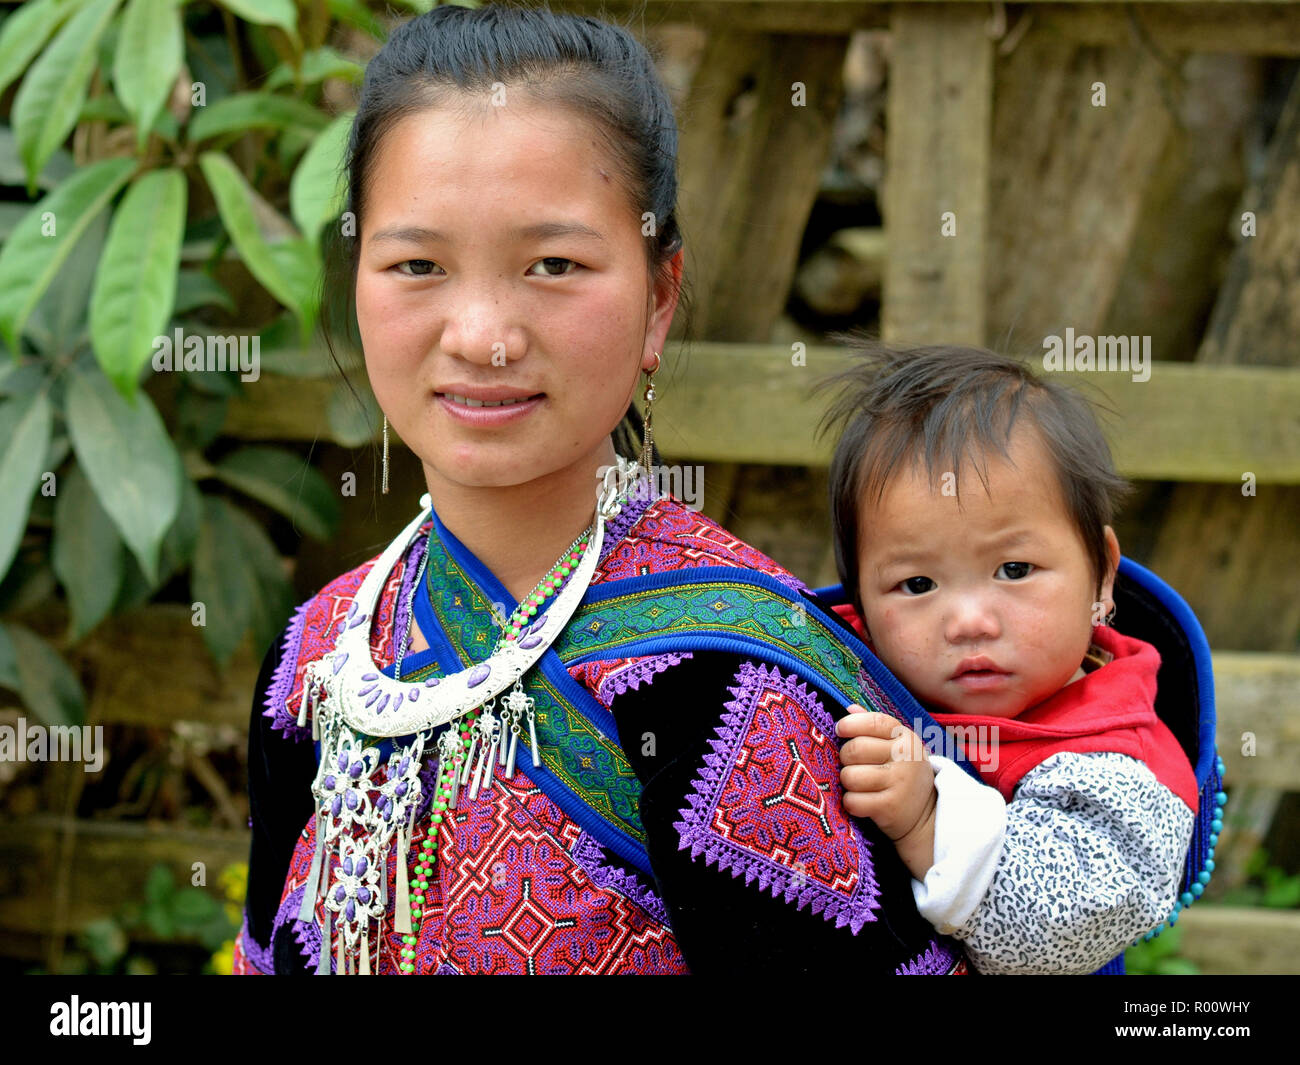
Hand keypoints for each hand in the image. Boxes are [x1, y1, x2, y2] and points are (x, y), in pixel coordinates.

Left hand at [836, 706, 936, 877]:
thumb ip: (874, 727)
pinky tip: (864, 803)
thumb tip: (849, 708)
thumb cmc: (903, 774)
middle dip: (846, 759)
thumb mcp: (896, 747)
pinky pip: (852, 801)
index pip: (874, 722)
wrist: (926, 816)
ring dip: (848, 783)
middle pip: (854, 749)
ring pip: (850, 776)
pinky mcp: (890, 807)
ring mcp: (899, 782)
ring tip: (861, 786)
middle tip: (855, 766)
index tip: (840, 730)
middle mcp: (905, 757)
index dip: (851, 724)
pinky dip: (852, 803)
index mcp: (906, 737)